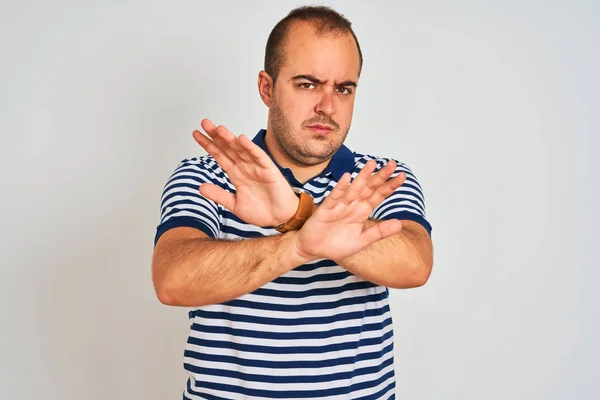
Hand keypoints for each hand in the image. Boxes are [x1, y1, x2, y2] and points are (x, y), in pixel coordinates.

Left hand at [192, 119, 298, 226]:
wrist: (280, 218)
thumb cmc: (261, 211)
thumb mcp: (234, 204)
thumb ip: (219, 195)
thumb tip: (200, 187)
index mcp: (236, 174)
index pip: (219, 155)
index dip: (208, 145)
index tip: (196, 134)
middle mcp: (245, 167)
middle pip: (228, 148)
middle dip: (216, 136)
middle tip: (204, 122)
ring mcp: (256, 167)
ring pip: (241, 149)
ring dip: (230, 139)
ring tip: (218, 129)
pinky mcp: (269, 170)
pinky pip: (259, 156)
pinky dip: (250, 148)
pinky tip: (241, 139)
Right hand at [291, 160, 405, 261]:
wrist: (313, 249)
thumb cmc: (336, 245)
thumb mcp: (362, 241)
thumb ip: (379, 232)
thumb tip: (400, 224)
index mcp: (362, 211)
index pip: (379, 196)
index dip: (390, 186)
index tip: (402, 176)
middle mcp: (353, 205)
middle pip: (369, 188)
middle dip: (380, 176)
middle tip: (392, 164)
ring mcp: (339, 205)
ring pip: (354, 189)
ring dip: (362, 177)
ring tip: (372, 164)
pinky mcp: (326, 209)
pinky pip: (335, 197)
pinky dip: (340, 188)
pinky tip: (347, 178)